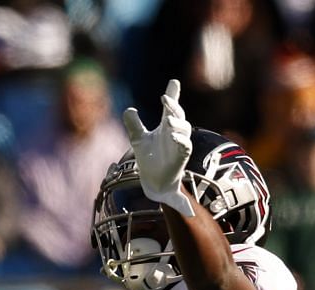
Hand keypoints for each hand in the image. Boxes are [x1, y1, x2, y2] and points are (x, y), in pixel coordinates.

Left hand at [122, 79, 193, 215]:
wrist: (153, 182)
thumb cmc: (149, 159)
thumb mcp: (138, 139)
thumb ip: (134, 125)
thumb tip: (129, 109)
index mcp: (165, 126)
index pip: (170, 108)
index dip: (173, 95)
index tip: (174, 82)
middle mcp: (174, 132)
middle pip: (178, 114)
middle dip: (173, 105)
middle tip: (165, 98)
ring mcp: (180, 144)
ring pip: (184, 128)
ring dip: (177, 123)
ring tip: (168, 120)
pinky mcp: (182, 156)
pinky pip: (185, 145)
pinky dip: (181, 140)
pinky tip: (173, 136)